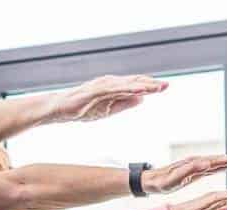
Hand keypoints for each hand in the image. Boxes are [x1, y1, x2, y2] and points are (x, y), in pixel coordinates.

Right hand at [51, 74, 167, 122]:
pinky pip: (114, 89)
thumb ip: (124, 103)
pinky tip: (139, 90)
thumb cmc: (81, 109)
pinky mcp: (95, 90)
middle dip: (150, 84)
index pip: (135, 84)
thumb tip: (142, 99)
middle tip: (167, 85)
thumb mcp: (107, 110)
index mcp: (113, 86)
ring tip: (157, 87)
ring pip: (126, 84)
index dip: (150, 85)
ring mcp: (102, 85)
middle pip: (134, 82)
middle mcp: (109, 82)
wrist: (59, 109)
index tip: (165, 87)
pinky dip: (128, 89)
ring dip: (142, 85)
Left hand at [141, 155, 226, 194]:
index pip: (216, 161)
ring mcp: (194, 166)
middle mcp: (196, 162)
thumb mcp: (174, 179)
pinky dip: (219, 167)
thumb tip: (206, 162)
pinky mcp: (192, 171)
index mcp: (194, 164)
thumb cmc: (161, 182)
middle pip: (217, 160)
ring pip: (215, 163)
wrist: (150, 181)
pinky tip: (224, 168)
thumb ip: (190, 171)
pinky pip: (209, 168)